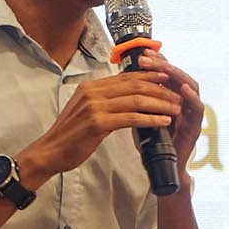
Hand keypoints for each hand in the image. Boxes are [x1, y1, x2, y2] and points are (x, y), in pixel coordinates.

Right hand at [20, 71, 181, 181]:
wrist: (50, 152)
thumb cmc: (70, 135)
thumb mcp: (86, 110)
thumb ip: (104, 100)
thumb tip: (127, 96)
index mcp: (91, 86)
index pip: (127, 77)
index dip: (150, 77)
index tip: (168, 80)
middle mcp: (92, 92)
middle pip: (135, 85)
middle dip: (160, 90)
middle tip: (178, 96)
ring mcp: (94, 106)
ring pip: (136, 100)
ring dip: (160, 104)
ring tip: (176, 109)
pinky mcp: (97, 123)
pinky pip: (131, 118)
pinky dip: (150, 119)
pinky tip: (163, 122)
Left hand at [136, 50, 202, 173]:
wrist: (162, 168)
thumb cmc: (153, 142)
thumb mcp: (142, 115)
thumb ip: (138, 99)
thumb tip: (122, 81)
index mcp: (172, 97)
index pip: (166, 73)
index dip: (156, 62)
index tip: (142, 53)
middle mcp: (184, 102)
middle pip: (178, 76)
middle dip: (163, 64)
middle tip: (147, 58)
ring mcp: (192, 114)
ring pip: (191, 87)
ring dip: (177, 75)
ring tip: (164, 67)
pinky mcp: (196, 128)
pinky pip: (198, 109)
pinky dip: (191, 97)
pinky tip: (182, 88)